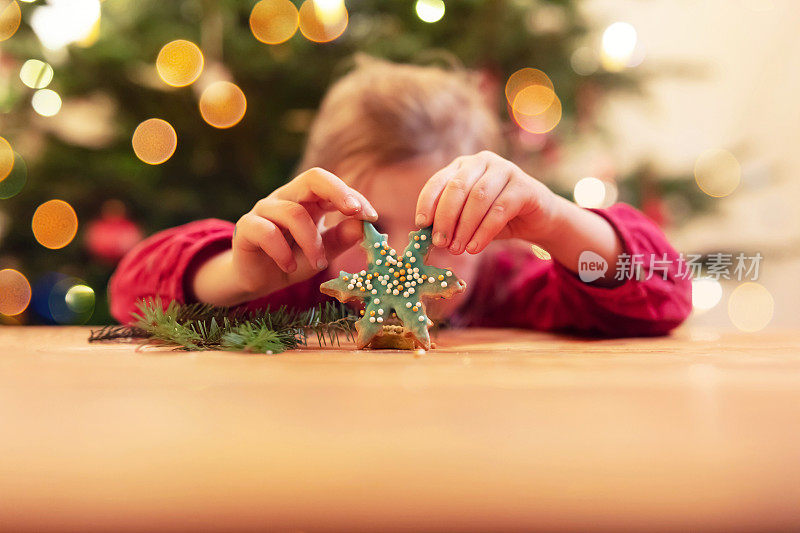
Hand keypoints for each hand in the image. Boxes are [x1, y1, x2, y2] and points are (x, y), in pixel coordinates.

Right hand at [231, 167, 376, 296]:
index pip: (331, 185)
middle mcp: (286, 198)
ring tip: (319, 264)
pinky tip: (288, 267)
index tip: (371, 217)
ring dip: (311, 242)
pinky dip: (282, 252)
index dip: (353, 196)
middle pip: (312, 178)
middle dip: (338, 192)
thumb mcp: (323, 252)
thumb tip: (364, 227)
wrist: (258, 280)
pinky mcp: (246, 228)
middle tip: (355, 212)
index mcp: (308, 200)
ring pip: (293, 213)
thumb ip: (341, 238)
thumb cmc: (293, 260)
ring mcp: (264, 210)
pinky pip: (267, 232)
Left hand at [414, 151, 559, 253]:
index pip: (439, 180)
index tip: (421, 225)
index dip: (427, 202)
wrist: (536, 219)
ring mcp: (505, 170)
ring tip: (458, 249)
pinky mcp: (524, 186)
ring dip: (464, 227)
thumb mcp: (468, 218)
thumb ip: (450, 221)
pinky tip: (474, 248)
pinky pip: (499, 210)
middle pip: (457, 188)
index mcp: (463, 166)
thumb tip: (426, 236)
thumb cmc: (496, 219)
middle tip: (440, 243)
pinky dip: (484, 232)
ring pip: (478, 199)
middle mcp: (482, 161)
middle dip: (445, 218)